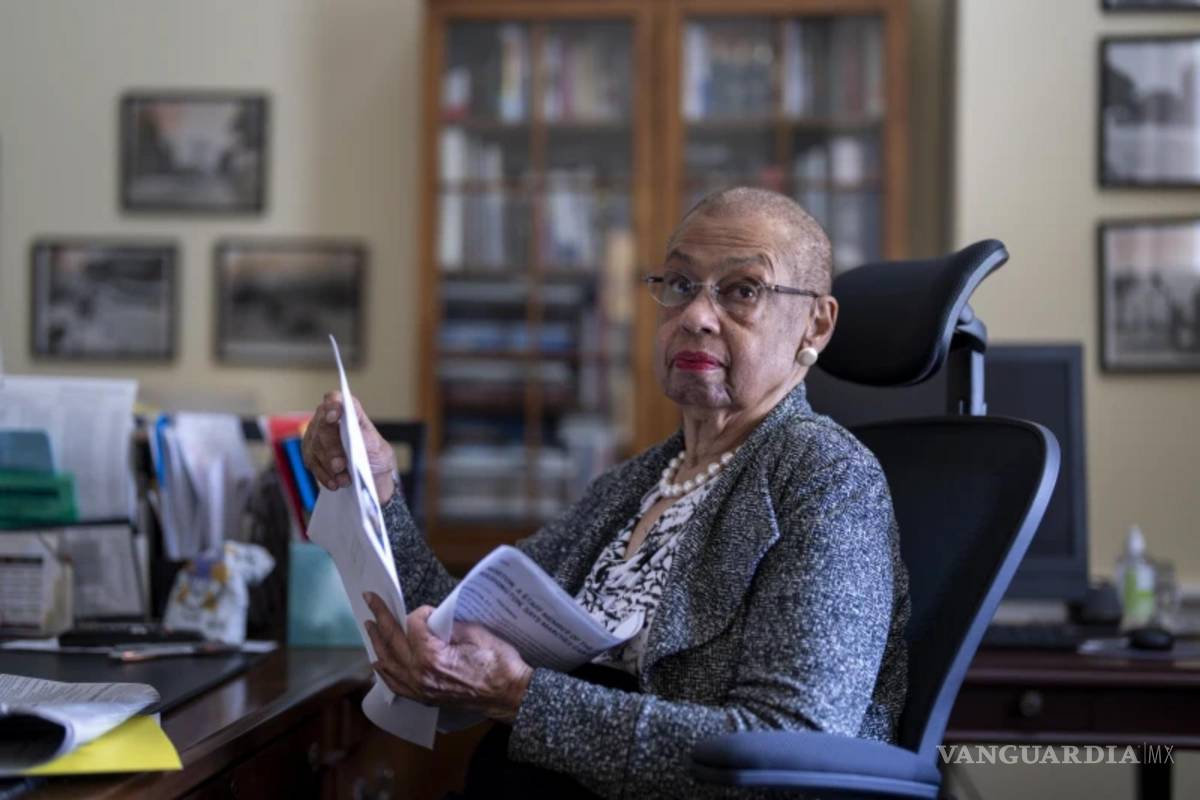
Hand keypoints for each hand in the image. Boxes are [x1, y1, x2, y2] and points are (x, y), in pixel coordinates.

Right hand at [301, 391, 396, 502]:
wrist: (370, 479)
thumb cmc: (374, 457)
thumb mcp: (380, 449)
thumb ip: (369, 440)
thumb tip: (358, 435)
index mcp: (348, 412)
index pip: (335, 399)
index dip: (332, 405)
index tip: (335, 417)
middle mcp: (328, 422)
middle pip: (323, 428)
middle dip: (331, 448)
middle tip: (340, 464)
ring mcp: (316, 438)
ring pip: (315, 448)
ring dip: (330, 466)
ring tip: (344, 479)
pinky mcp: (311, 456)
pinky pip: (313, 465)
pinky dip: (325, 476)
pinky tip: (335, 484)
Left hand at [363, 594, 532, 723]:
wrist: (509, 693)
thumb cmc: (497, 662)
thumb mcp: (474, 632)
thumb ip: (447, 626)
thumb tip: (432, 621)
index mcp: (432, 656)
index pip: (413, 625)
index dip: (419, 613)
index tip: (429, 609)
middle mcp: (419, 675)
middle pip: (393, 643)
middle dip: (381, 619)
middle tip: (371, 602)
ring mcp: (420, 690)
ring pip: (389, 665)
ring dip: (378, 643)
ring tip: (371, 627)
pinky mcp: (425, 698)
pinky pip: (396, 684)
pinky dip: (386, 671)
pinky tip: (380, 662)